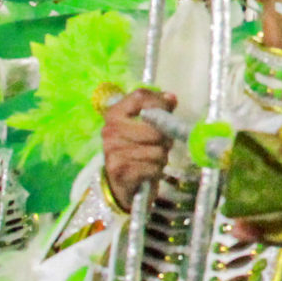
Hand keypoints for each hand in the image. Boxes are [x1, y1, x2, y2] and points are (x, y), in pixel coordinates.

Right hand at [100, 89, 177, 205]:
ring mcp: (113, 151)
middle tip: (161, 144)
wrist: (120, 183)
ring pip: (158, 151)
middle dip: (165, 139)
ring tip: (152, 159)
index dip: (160, 103)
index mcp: (114, 114)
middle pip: (155, 129)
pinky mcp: (120, 171)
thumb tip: (171, 98)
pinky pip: (154, 167)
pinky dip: (156, 171)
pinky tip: (148, 170)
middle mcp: (110, 130)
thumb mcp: (145, 126)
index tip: (167, 111)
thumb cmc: (137, 150)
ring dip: (161, 157)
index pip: (141, 97)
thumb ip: (159, 109)